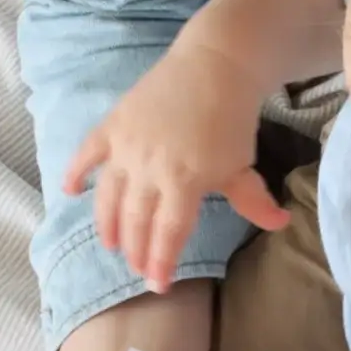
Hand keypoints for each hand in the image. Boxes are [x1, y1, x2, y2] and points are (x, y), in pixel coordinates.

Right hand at [63, 43, 288, 292]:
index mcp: (183, 181)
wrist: (214, 64)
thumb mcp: (242, 164)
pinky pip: (87, 153)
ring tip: (111, 244)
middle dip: (136, 250)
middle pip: (136, 220)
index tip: (158, 286)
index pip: (167, 233)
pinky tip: (69, 191)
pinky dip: (76, 172)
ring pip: (109, 195)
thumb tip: (281, 225)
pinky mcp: (113, 125)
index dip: (161, 263)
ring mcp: (127, 146)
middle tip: (136, 268)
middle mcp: (149, 168)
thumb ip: (253, 200)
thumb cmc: (231, 120)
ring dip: (107, 223)